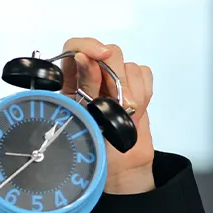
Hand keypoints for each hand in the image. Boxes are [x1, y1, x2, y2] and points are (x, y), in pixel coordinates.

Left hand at [58, 38, 155, 193]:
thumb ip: (84, 86)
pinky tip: (135, 110)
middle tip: (120, 101)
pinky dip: (143, 90)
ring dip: (131, 90)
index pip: (73, 48)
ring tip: (125, 113)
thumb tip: (84, 59)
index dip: (87, 46)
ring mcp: (114, 80)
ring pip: (128, 65)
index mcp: (69, 83)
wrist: (121, 167)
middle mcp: (91, 77)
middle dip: (116, 76)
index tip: (101, 56)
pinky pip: (143, 73)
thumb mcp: (83, 117)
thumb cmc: (95, 148)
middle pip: (107, 52)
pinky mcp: (134, 85)